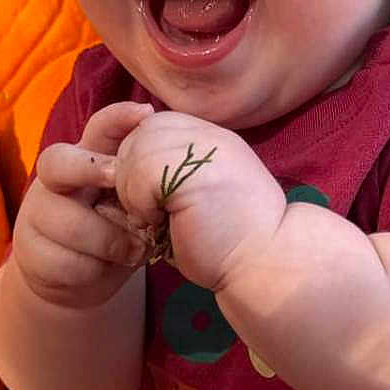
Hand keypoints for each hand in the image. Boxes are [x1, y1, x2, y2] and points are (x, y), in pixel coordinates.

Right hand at [11, 102, 154, 308]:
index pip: (98, 129)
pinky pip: (70, 260)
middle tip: (120, 180)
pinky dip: (97, 268)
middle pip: (59, 162)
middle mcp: (56, 181)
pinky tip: (109, 267)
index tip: (147, 113)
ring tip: (136, 248)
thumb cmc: (112, 230)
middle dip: (91, 168)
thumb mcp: (129, 205)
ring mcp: (37, 216)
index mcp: (85, 160)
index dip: (119, 118)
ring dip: (112, 240)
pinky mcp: (31, 253)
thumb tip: (175, 174)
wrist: (72, 278)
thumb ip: (142, 186)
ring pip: (74, 222)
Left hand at [112, 110, 286, 291]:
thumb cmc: (229, 240)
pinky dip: (141, 202)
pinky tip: (160, 221)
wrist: (267, 263)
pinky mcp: (195, 172)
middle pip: (141, 132)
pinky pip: (142, 172)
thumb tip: (123, 164)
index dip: (139, 158)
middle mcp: (209, 135)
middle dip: (131, 174)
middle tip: (150, 210)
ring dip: (133, 191)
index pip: (154, 125)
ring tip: (155, 217)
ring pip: (137, 150)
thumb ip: (174, 169)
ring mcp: (205, 150)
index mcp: (211, 138)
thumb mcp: (200, 192)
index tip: (150, 196)